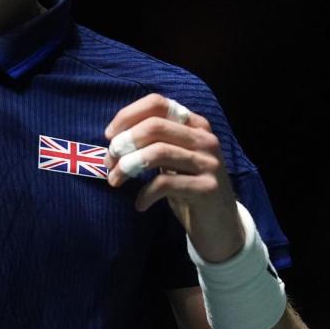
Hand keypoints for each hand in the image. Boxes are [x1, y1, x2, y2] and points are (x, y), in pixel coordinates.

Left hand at [104, 93, 245, 262]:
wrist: (220, 225)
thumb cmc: (188, 188)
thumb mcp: (173, 159)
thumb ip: (154, 142)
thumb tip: (114, 138)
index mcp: (195, 125)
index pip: (158, 103)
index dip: (128, 115)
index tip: (109, 136)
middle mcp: (205, 139)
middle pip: (155, 126)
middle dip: (125, 142)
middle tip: (109, 162)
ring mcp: (208, 163)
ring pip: (158, 152)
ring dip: (128, 166)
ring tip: (115, 180)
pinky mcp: (207, 188)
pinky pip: (165, 183)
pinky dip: (145, 193)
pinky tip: (139, 204)